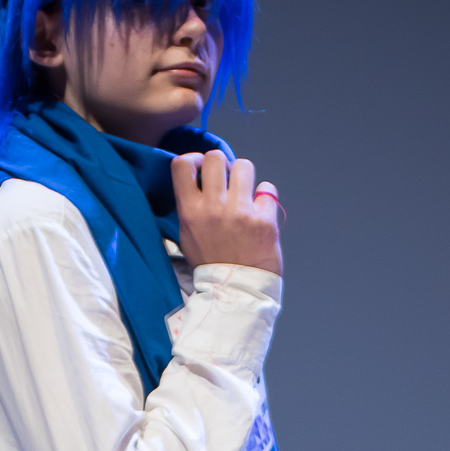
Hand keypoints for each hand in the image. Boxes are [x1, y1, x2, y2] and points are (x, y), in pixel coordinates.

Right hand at [172, 151, 282, 276]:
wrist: (235, 292)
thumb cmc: (212, 264)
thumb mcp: (188, 237)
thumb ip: (191, 208)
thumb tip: (198, 181)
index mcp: (190, 212)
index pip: (182, 164)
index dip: (194, 159)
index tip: (202, 170)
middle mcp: (213, 208)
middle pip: (215, 158)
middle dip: (223, 165)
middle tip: (227, 181)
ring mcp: (239, 213)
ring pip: (244, 166)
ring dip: (245, 177)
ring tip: (245, 195)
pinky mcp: (263, 220)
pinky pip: (267, 189)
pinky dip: (266, 199)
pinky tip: (260, 213)